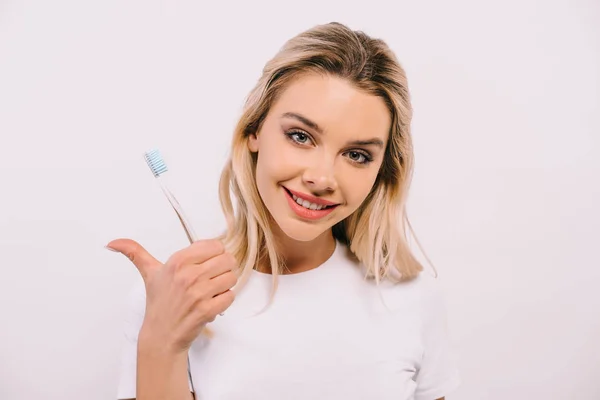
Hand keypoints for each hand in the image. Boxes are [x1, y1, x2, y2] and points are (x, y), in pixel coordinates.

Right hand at [106, 238, 236, 352]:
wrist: (161, 335)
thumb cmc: (159, 302)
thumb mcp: (149, 273)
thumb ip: (134, 252)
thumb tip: (112, 243)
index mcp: (177, 261)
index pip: (216, 245)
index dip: (215, 255)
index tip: (206, 264)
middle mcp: (188, 275)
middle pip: (227, 260)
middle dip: (223, 270)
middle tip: (211, 279)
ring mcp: (198, 293)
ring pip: (231, 277)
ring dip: (225, 285)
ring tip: (211, 291)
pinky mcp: (207, 310)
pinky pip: (230, 296)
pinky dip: (225, 301)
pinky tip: (212, 303)